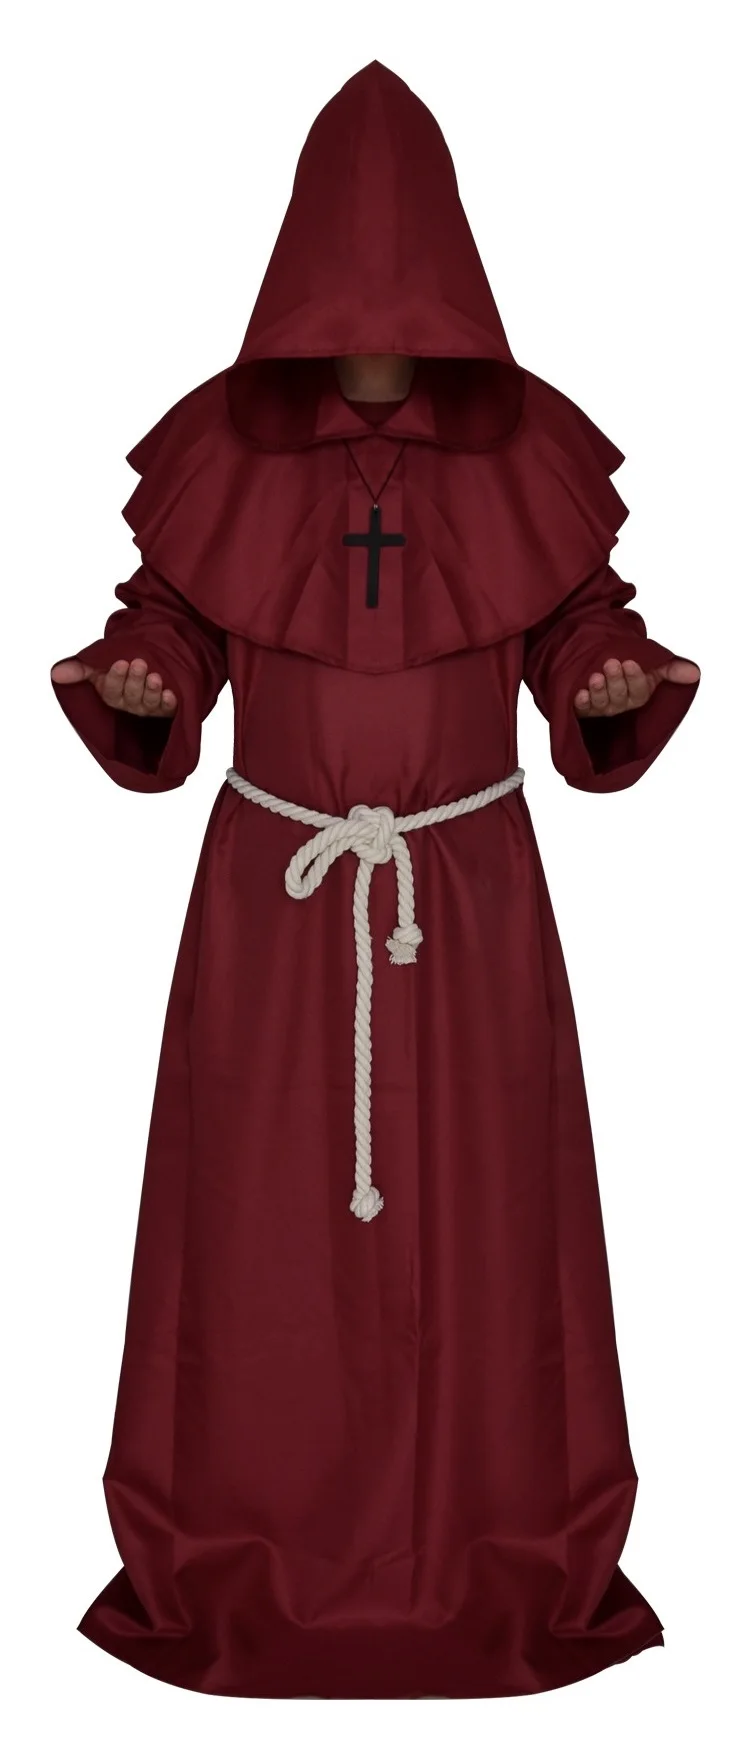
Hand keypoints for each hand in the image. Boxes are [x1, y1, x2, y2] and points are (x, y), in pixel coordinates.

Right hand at [51, 657, 177, 717]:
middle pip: (131, 696)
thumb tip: (55, 673)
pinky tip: (171, 693)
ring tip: (155, 676)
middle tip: (139, 663)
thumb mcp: (100, 664)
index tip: (120, 662)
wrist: (148, 661)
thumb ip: (80, 668)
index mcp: (111, 694)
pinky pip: (167, 709)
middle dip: (135, 680)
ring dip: (151, 690)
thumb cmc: (121, 666)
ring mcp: (148, 707)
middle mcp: (129, 703)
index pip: (111, 691)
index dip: (116, 678)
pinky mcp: (166, 708)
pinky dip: (169, 702)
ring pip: (148, 703)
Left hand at [573, 657, 699, 717]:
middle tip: (611, 663)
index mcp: (639, 695)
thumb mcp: (651, 664)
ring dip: (599, 691)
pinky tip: (579, 694)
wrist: (601, 661)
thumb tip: (695, 673)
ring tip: (595, 676)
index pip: (640, 691)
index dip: (635, 678)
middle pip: (620, 697)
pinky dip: (581, 703)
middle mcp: (621, 704)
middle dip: (616, 681)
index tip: (630, 662)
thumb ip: (671, 668)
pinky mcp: (584, 708)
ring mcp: (602, 708)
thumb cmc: (629, 666)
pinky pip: (582, 710)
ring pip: (603, 704)